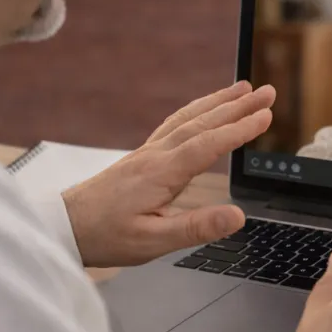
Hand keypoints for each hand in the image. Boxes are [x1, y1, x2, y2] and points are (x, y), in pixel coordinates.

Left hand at [62, 81, 274, 267]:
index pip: (208, 144)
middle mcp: (156, 154)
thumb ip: (197, 228)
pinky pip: (175, 124)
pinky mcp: (142, 156)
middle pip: (203, 123)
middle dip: (238, 106)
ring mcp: (148, 152)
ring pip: (189, 119)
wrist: (63, 225)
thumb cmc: (106, 236)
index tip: (267, 116)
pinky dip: (196, 111)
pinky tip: (204, 109)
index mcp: (161, 173)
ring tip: (243, 89)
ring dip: (218, 102)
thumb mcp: (153, 242)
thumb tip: (237, 216)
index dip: (240, 130)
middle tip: (268, 92)